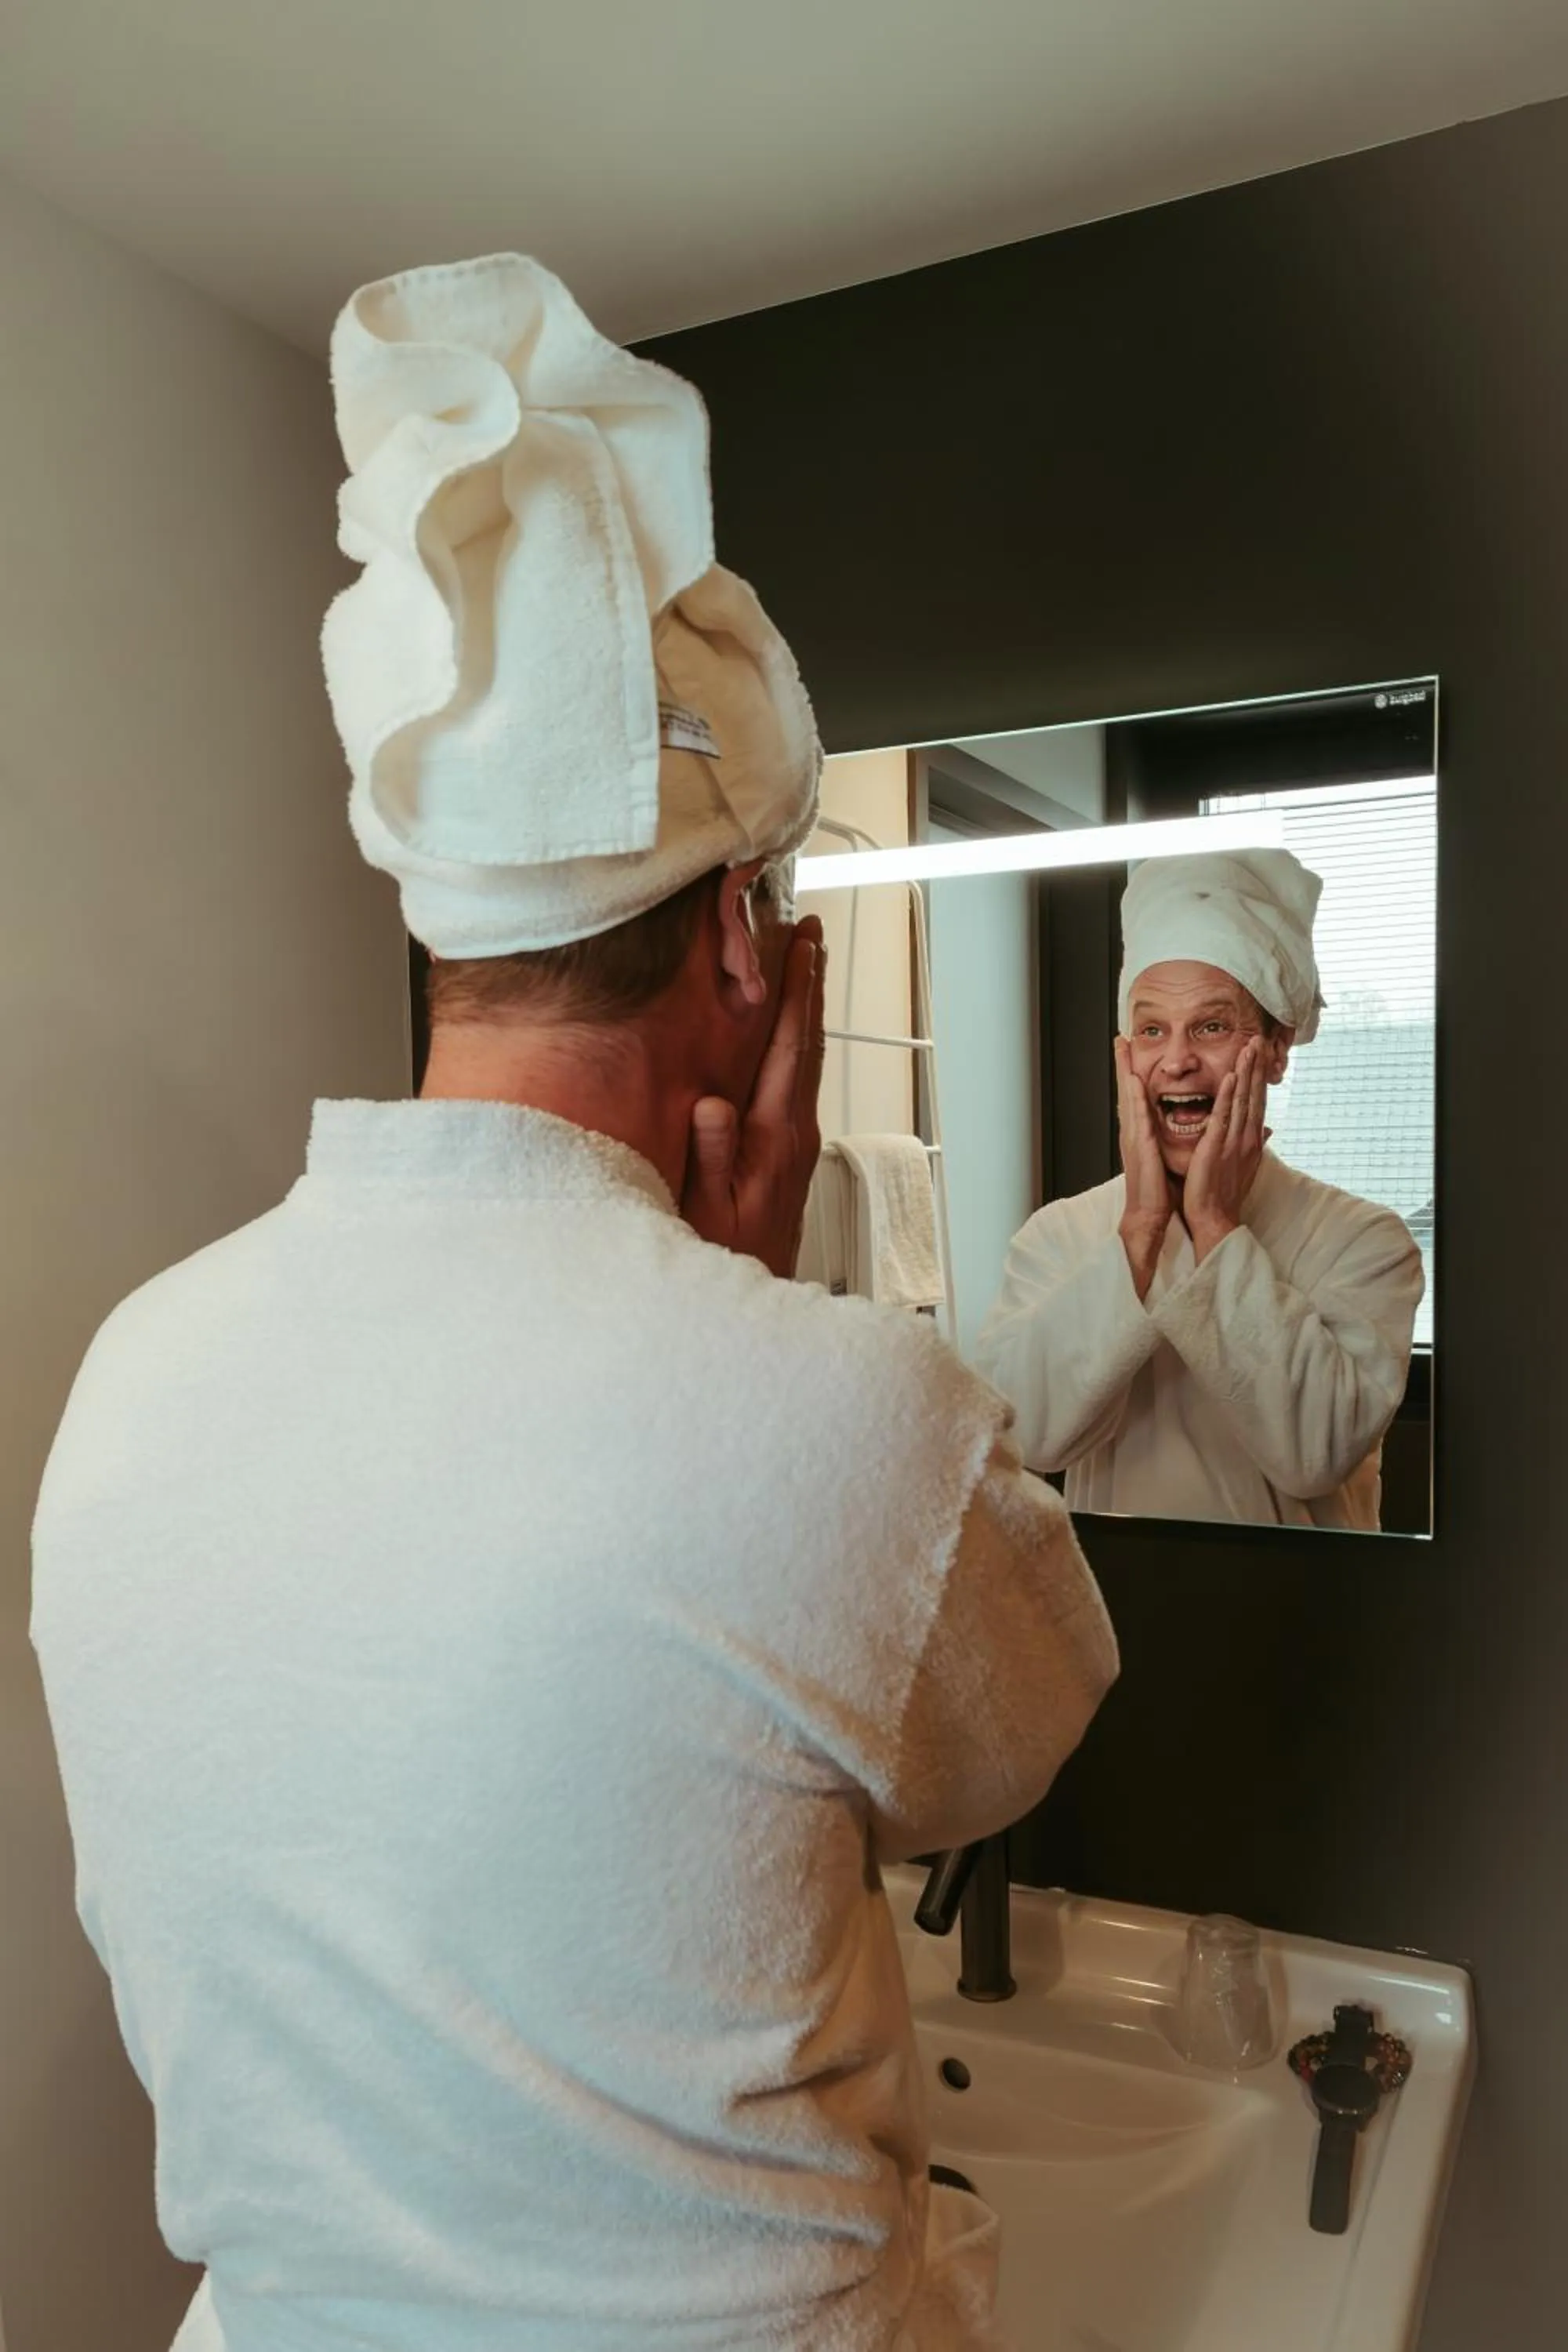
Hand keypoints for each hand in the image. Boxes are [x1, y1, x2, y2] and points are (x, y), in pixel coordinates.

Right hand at [681, 918, 826, 1276]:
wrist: (755, 1296)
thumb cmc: (727, 1256)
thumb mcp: (707, 1210)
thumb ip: (711, 1156)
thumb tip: (713, 1103)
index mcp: (777, 1137)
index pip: (790, 1050)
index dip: (796, 995)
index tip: (800, 949)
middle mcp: (795, 1132)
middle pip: (806, 1042)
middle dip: (808, 984)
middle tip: (809, 933)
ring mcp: (796, 1140)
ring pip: (803, 1058)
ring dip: (803, 1008)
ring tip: (801, 964)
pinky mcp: (788, 1150)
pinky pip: (794, 1078)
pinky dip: (792, 1041)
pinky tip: (783, 1031)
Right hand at [1115, 1036, 1171, 1301]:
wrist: (1149, 1215)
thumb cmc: (1159, 1190)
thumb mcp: (1167, 1157)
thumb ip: (1170, 1140)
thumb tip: (1183, 1127)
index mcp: (1142, 1133)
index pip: (1138, 1097)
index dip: (1134, 1073)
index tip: (1132, 1052)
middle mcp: (1134, 1131)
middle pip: (1126, 1090)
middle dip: (1122, 1063)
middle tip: (1120, 1038)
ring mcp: (1133, 1137)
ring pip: (1127, 1096)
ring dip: (1123, 1071)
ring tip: (1121, 1048)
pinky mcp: (1140, 1146)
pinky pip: (1137, 1116)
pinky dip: (1134, 1096)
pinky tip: (1133, 1080)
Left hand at [1183, 1039, 1270, 1261]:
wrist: (1215, 1218)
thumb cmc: (1226, 1193)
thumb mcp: (1244, 1165)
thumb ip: (1256, 1144)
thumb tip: (1268, 1130)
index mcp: (1250, 1139)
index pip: (1257, 1101)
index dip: (1261, 1076)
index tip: (1263, 1054)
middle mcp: (1247, 1137)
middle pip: (1255, 1095)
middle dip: (1258, 1066)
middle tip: (1260, 1038)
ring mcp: (1234, 1141)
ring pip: (1243, 1100)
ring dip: (1248, 1072)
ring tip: (1251, 1046)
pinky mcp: (1217, 1147)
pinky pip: (1224, 1116)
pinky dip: (1229, 1096)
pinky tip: (1233, 1076)